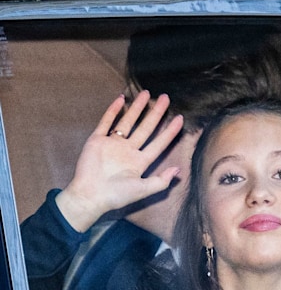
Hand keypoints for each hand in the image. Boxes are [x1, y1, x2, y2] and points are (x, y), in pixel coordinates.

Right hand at [56, 90, 183, 231]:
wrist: (90, 195)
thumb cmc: (117, 195)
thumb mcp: (143, 190)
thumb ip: (161, 181)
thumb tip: (178, 170)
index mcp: (139, 162)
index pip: (159, 143)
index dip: (170, 132)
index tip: (180, 118)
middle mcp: (128, 151)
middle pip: (146, 128)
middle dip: (156, 113)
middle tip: (166, 98)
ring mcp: (113, 144)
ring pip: (128, 121)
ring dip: (137, 108)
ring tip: (147, 93)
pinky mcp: (97, 140)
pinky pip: (106, 122)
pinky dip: (113, 110)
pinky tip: (122, 99)